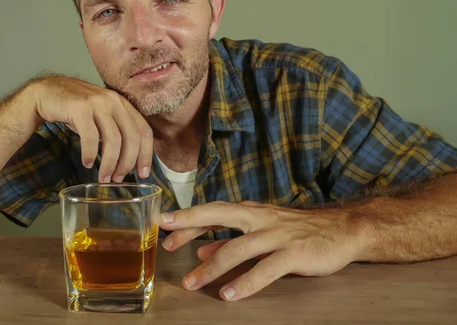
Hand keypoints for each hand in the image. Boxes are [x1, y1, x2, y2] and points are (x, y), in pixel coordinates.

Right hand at [28, 76, 152, 182]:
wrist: (46, 91)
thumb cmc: (76, 110)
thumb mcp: (101, 116)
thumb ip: (116, 130)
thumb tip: (130, 160)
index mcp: (123, 103)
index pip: (144, 130)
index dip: (146, 154)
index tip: (143, 173)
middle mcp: (113, 100)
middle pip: (131, 137)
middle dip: (127, 162)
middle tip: (119, 179)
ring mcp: (97, 102)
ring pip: (113, 139)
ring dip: (109, 163)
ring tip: (103, 177)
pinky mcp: (80, 107)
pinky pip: (91, 137)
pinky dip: (90, 154)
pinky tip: (87, 163)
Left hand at [159, 201, 364, 300]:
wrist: (342, 229)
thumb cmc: (297, 231)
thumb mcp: (261, 231)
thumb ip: (231, 241)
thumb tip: (201, 251)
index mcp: (250, 211)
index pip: (213, 212)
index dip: (188, 219)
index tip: (163, 225)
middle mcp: (260, 218)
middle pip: (220, 215)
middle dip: (191, 223)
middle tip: (166, 237)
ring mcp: (277, 234)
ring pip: (239, 247)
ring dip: (213, 266)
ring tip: (193, 284)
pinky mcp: (294, 253)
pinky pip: (266, 269)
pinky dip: (246, 282)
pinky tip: (229, 294)